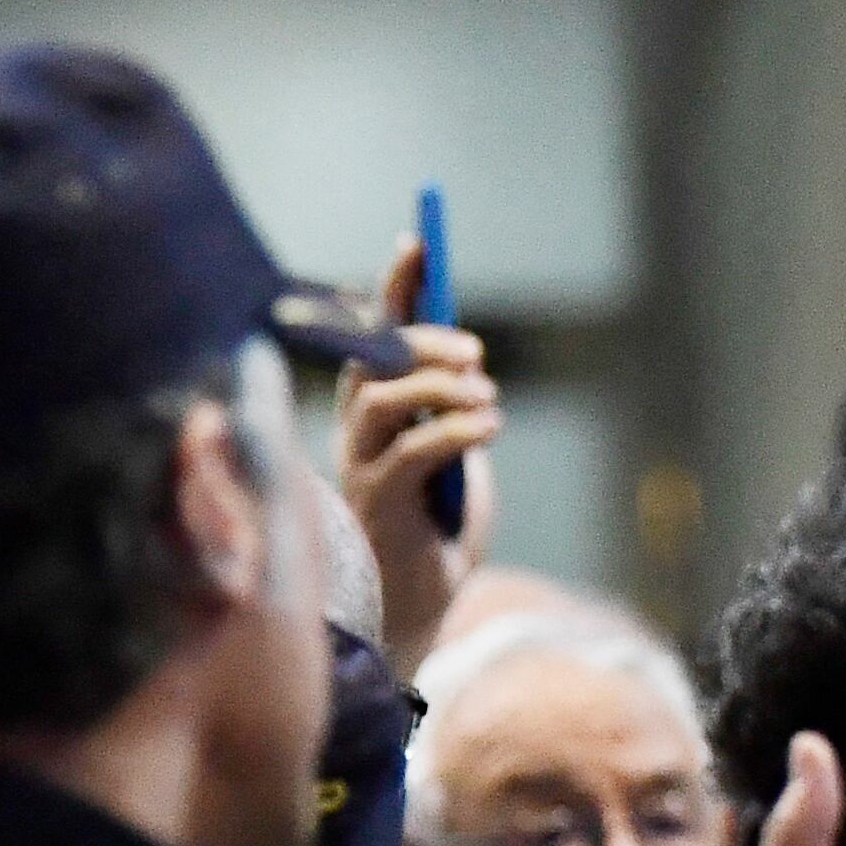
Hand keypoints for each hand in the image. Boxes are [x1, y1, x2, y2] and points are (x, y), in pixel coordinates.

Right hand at [337, 232, 500, 676]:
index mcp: (374, 410)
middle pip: (372, 358)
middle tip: (477, 351)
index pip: (374, 334)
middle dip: (422, 337)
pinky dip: (456, 431)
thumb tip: (471, 365)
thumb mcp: (457, 456)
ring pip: (383, 399)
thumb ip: (454, 410)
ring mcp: (361, 465)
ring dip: (440, 388)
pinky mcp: (380, 503)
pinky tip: (489, 428)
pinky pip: (411, 452)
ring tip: (489, 398)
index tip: (416, 242)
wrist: (421, 602)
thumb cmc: (437, 528)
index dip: (392, 287)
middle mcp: (356, 430)